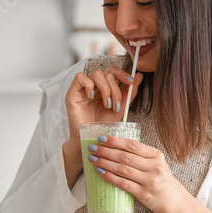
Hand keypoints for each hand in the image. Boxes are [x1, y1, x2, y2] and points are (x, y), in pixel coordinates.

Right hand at [62, 66, 142, 185]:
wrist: (92, 140)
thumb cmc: (103, 126)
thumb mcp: (121, 109)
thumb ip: (129, 93)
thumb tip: (139, 76)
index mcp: (105, 87)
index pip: (113, 72)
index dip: (122, 73)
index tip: (130, 81)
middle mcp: (94, 86)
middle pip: (107, 73)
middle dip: (115, 89)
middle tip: (115, 105)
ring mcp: (83, 88)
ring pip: (96, 74)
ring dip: (105, 89)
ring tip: (106, 105)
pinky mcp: (72, 92)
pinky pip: (80, 77)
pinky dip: (88, 85)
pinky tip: (91, 97)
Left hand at [85, 136, 189, 212]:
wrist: (174, 201)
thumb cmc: (162, 181)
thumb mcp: (157, 163)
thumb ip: (141, 155)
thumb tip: (115, 146)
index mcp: (157, 156)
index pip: (133, 145)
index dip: (115, 141)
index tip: (102, 138)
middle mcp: (154, 167)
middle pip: (125, 157)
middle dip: (106, 151)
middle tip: (92, 148)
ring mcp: (150, 182)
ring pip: (122, 169)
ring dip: (105, 163)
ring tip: (93, 159)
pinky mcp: (144, 194)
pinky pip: (123, 184)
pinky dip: (110, 177)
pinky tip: (100, 173)